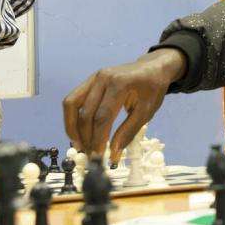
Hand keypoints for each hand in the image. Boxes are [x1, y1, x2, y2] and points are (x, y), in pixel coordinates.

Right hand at [62, 48, 186, 161]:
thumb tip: (112, 153)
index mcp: (120, 84)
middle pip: (85, 112)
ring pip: (71, 104)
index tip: (98, 156)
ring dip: (72, 128)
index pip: (103, 116)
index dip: (98, 138)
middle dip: (85, 137)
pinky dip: (72, 118)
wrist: (152, 68)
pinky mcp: (89, 81)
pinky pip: (73, 100)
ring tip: (79, 145)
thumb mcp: (146, 111)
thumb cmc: (152, 89)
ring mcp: (93, 78)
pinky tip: (78, 132)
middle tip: (90, 154)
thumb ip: (128, 131)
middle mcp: (102, 78)